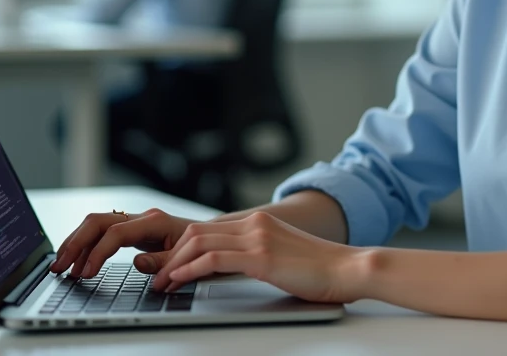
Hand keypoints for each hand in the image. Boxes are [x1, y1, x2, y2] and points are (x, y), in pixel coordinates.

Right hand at [51, 208, 194, 277]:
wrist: (209, 236)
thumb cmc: (201, 247)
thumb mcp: (187, 256)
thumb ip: (163, 261)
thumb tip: (137, 263)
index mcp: (154, 221)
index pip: (115, 233)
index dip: (97, 253)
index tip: (85, 274)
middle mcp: (141, 217)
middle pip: (98, 221)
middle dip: (75, 243)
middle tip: (58, 266)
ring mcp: (135, 221)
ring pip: (96, 224)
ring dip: (76, 244)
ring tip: (61, 266)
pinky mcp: (132, 229)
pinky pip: (102, 233)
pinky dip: (87, 247)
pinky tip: (78, 263)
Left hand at [149, 211, 369, 304]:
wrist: (349, 269)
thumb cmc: (322, 270)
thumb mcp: (284, 256)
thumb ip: (259, 254)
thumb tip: (233, 268)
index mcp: (259, 222)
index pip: (208, 229)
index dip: (182, 248)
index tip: (169, 267)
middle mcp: (255, 223)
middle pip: (197, 232)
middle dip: (171, 255)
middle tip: (157, 277)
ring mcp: (257, 238)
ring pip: (199, 242)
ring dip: (174, 264)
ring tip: (163, 284)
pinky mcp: (261, 256)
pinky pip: (213, 259)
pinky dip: (190, 270)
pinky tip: (180, 281)